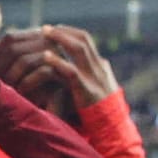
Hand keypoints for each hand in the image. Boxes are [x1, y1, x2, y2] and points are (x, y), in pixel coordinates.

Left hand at [0, 26, 116, 117]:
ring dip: (61, 40)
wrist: (113, 129)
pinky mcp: (87, 90)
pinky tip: (45, 56)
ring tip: (44, 34)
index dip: (70, 32)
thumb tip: (90, 64)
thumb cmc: (100, 111)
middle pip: (83, 41)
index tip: (54, 28)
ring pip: (79, 51)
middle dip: (64, 32)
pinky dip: (57, 62)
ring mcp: (94, 78)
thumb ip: (91, 75)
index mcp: (100, 66)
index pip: (87, 41)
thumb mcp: (97, 88)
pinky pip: (71, 72)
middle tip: (45, 28)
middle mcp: (99, 68)